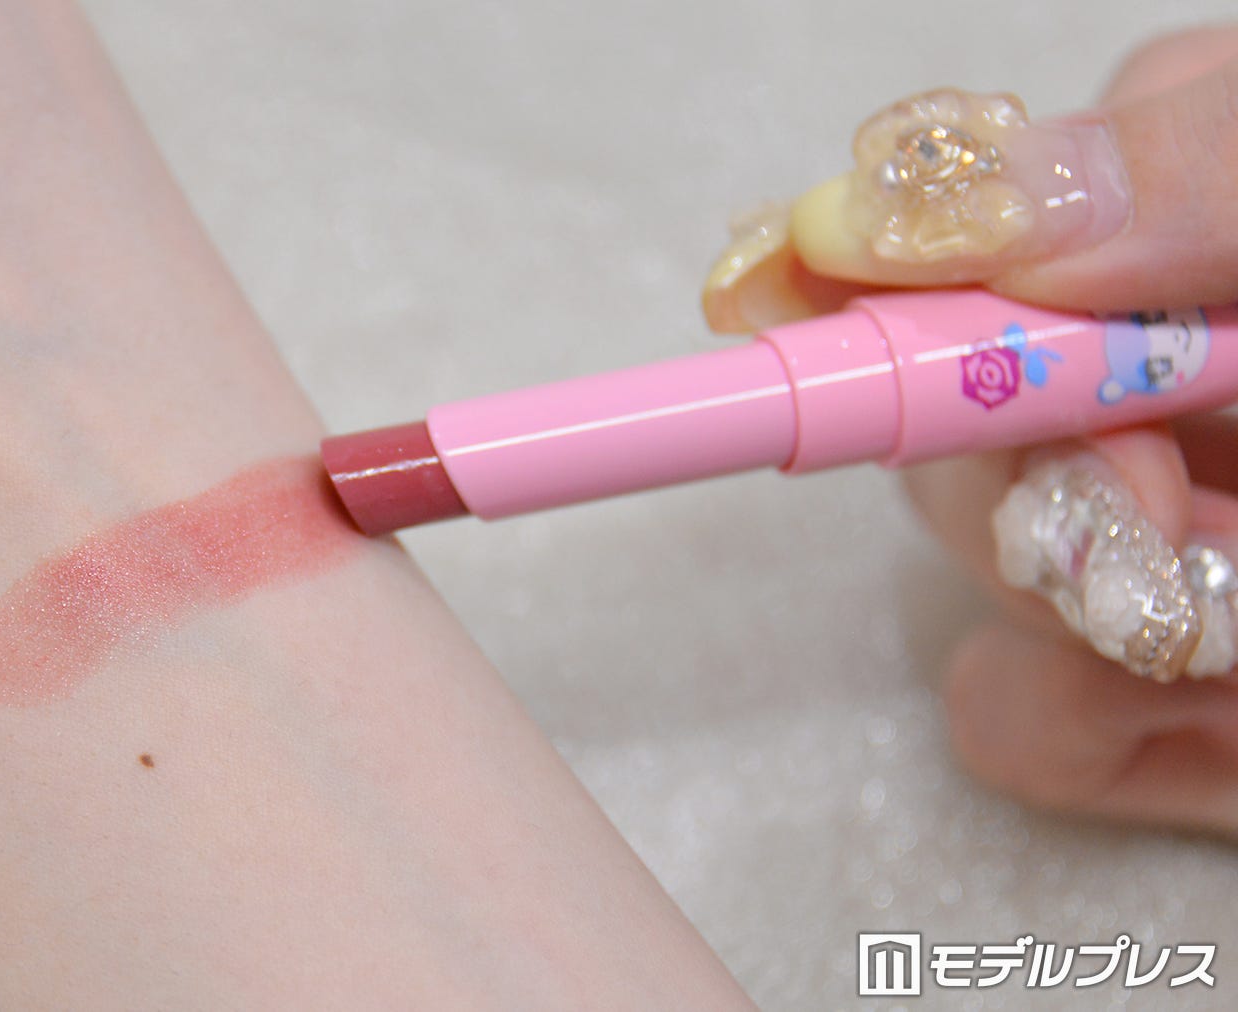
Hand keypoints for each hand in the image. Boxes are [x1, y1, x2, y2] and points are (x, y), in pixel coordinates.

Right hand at [707, 25, 1237, 834]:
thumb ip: (1215, 162)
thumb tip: (924, 194)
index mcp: (1182, 239)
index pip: (944, 225)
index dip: (850, 257)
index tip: (789, 296)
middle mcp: (1142, 384)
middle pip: (931, 412)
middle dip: (1016, 461)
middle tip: (1152, 499)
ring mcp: (1141, 547)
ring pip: (960, 579)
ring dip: (1082, 604)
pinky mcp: (1146, 707)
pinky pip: (1014, 721)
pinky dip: (1104, 728)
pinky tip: (1237, 713)